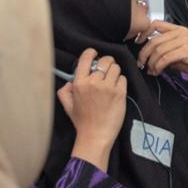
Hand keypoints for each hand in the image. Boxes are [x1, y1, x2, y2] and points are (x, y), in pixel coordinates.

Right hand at [58, 48, 126, 169]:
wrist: (96, 135)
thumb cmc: (82, 121)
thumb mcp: (67, 105)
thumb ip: (64, 91)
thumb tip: (69, 81)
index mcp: (79, 83)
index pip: (86, 58)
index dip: (92, 52)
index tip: (95, 54)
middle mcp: (93, 82)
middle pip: (105, 60)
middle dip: (107, 64)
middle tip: (106, 72)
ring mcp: (108, 87)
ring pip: (116, 68)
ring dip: (115, 73)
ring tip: (111, 83)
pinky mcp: (120, 93)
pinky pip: (123, 78)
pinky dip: (121, 82)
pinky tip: (116, 91)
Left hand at [135, 20, 187, 95]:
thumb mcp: (179, 52)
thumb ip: (166, 50)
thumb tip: (149, 56)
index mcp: (179, 30)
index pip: (156, 24)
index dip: (143, 32)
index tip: (137, 43)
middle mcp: (182, 32)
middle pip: (154, 40)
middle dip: (144, 54)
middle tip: (141, 63)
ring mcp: (185, 41)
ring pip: (159, 50)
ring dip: (151, 63)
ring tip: (151, 70)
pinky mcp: (187, 51)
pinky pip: (166, 58)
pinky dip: (158, 66)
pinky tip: (157, 71)